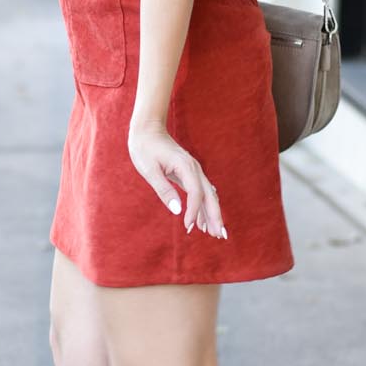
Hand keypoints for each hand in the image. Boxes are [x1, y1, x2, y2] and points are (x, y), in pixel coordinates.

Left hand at [127, 119, 227, 239]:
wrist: (148, 129)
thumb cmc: (145, 148)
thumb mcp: (149, 170)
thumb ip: (164, 189)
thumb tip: (177, 210)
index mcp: (186, 166)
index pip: (196, 193)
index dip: (194, 211)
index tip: (188, 227)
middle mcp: (194, 169)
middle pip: (209, 196)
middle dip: (215, 216)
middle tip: (220, 236)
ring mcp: (193, 171)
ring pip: (208, 195)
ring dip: (212, 214)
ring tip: (215, 233)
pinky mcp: (189, 174)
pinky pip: (200, 193)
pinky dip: (202, 207)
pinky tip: (202, 222)